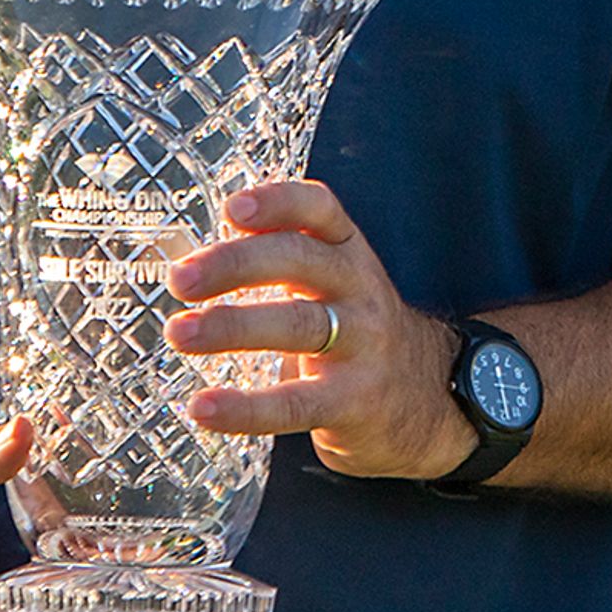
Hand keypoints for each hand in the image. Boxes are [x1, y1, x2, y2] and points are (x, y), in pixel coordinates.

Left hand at [165, 179, 468, 478]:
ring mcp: (362, 345)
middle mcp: (360, 289)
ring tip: (179, 333)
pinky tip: (203, 408)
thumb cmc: (355, 335)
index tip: (233, 208)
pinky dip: (245, 407)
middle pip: (300, 261)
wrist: (431, 400)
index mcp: (348, 253)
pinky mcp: (354, 401)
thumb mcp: (333, 285)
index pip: (320, 210)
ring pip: (297, 324)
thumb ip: (278, 263)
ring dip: (233, 326)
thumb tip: (187, 256)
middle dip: (235, 264)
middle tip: (181, 279)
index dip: (279, 203)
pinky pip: (295, 403)